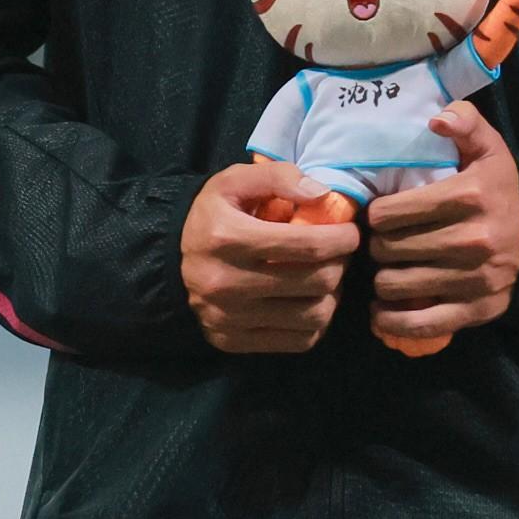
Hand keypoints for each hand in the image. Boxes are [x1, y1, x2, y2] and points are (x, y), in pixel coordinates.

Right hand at [180, 159, 360, 354]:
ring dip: (332, 295)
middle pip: (317, 282)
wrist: (168, 260)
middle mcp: (225, 282)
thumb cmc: (212, 216)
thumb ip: (278, 176)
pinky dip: (315, 323)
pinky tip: (309, 302)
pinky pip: (298, 341)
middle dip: (340, 264)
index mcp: (227, 237)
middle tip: (338, 254)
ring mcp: (228, 317)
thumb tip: (322, 195)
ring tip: (326, 278)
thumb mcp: (234, 181)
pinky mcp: (232, 341)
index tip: (349, 232)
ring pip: (314, 316)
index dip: (343, 239)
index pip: (308, 246)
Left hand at [365, 103, 518, 352]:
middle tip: (383, 244)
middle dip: (377, 246)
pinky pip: (419, 324)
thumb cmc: (500, 190)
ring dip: (382, 280)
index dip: (377, 215)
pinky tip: (381, 312)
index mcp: (468, 197)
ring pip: (395, 285)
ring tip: (388, 270)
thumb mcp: (488, 149)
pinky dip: (392, 321)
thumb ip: (465, 122)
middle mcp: (471, 240)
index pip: (389, 213)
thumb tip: (436, 120)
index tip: (381, 216)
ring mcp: (474, 280)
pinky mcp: (476, 310)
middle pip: (388, 249)